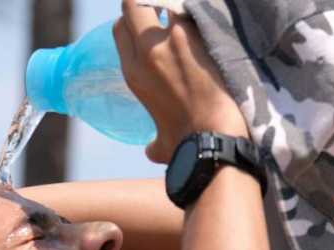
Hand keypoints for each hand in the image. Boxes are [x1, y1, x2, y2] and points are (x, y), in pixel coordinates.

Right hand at [113, 0, 248, 163]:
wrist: (214, 137)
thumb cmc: (187, 145)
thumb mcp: (161, 143)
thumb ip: (153, 142)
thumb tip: (152, 150)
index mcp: (132, 73)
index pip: (120, 29)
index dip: (132, 23)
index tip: (148, 26)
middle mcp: (146, 51)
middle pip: (133, 6)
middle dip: (147, 4)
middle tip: (167, 14)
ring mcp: (171, 39)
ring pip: (163, 2)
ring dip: (175, 8)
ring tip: (191, 22)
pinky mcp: (198, 34)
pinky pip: (193, 9)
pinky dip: (200, 13)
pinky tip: (210, 23)